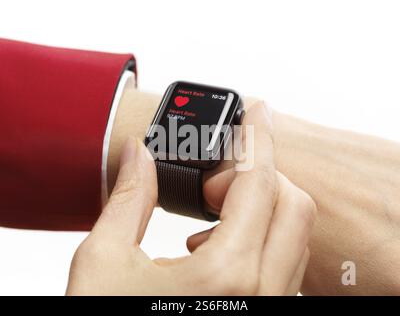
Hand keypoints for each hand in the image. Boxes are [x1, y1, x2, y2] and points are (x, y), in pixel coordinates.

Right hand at [66, 102, 315, 294]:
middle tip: (216, 179)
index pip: (259, 182)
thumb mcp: (102, 262)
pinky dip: (262, 238)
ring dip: (261, 207)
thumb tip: (138, 154)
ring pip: (294, 235)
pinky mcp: (266, 315)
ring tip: (213, 214)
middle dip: (260, 176)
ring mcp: (270, 308)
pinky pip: (285, 263)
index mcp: (225, 276)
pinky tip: (219, 247)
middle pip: (293, 204)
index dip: (258, 138)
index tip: (256, 113)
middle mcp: (262, 294)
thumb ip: (128, 197)